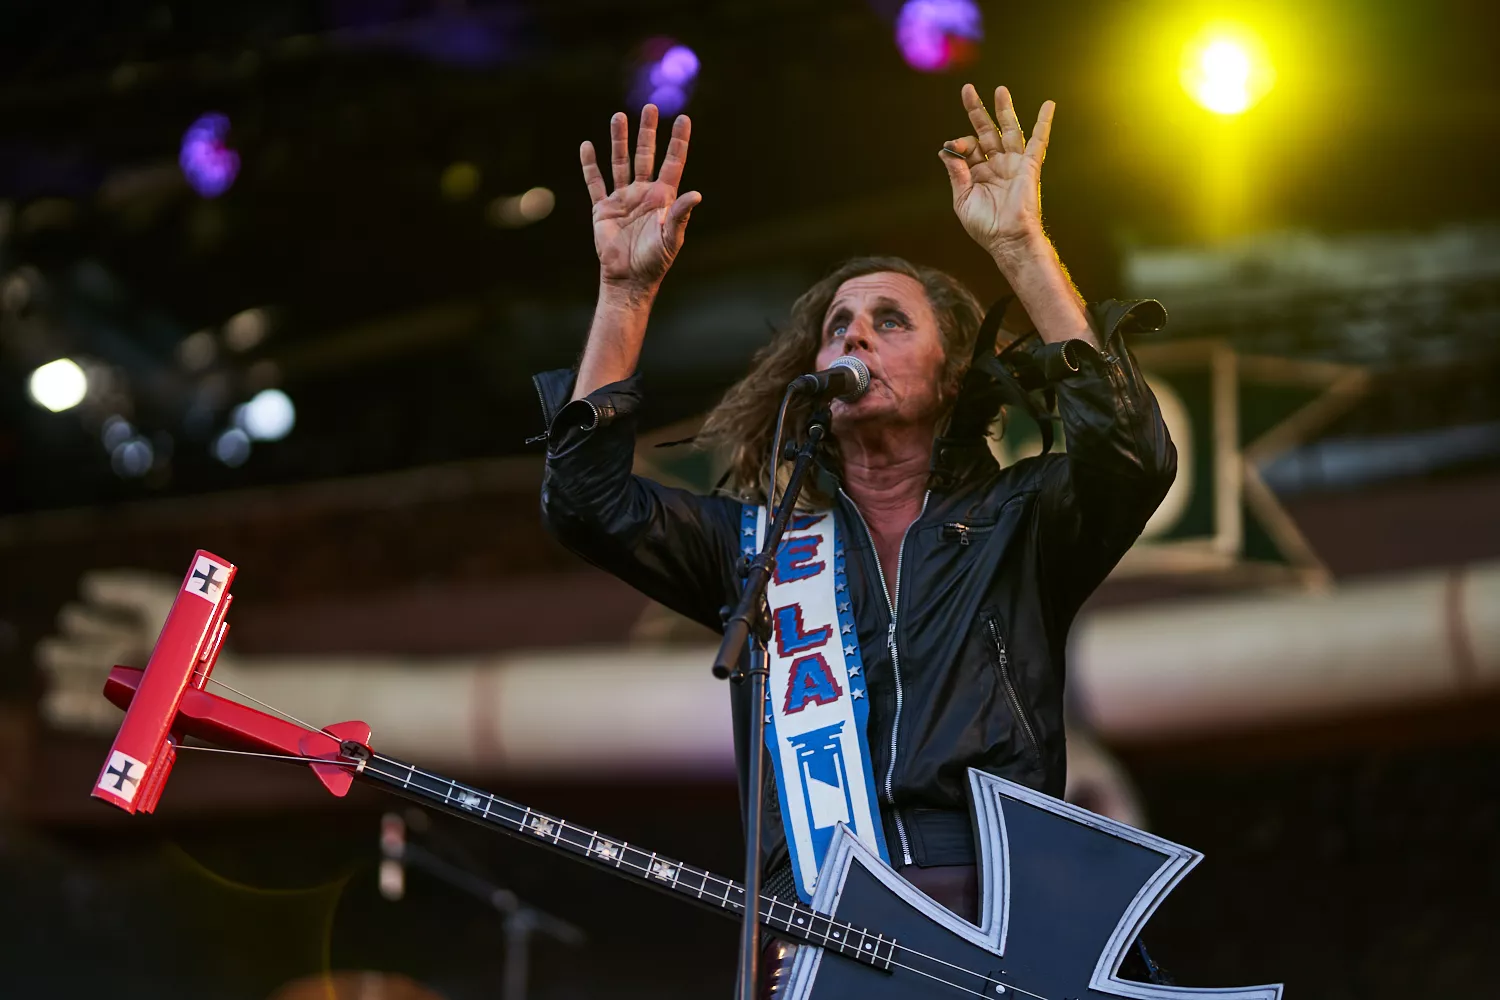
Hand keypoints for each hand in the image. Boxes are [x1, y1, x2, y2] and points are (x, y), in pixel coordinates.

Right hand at [580, 105, 701, 293]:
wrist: (628, 279)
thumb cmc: (655, 261)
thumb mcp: (672, 238)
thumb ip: (680, 214)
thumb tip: (696, 194)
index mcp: (663, 198)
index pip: (672, 163)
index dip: (678, 141)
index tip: (683, 118)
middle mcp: (643, 193)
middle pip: (646, 155)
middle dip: (647, 132)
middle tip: (649, 108)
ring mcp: (622, 198)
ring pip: (620, 162)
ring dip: (619, 140)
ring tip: (618, 116)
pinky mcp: (602, 208)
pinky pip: (595, 182)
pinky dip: (590, 165)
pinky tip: (587, 146)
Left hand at [939, 84, 1053, 260]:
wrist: (1007, 239)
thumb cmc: (984, 225)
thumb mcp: (962, 199)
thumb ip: (956, 173)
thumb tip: (945, 150)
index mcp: (977, 173)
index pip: (967, 147)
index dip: (958, 143)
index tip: (952, 148)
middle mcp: (995, 165)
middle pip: (986, 131)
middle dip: (977, 110)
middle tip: (968, 89)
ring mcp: (1013, 163)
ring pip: (1008, 130)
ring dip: (1004, 110)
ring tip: (1000, 90)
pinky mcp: (1029, 166)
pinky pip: (1038, 141)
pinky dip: (1044, 123)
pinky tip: (1049, 105)